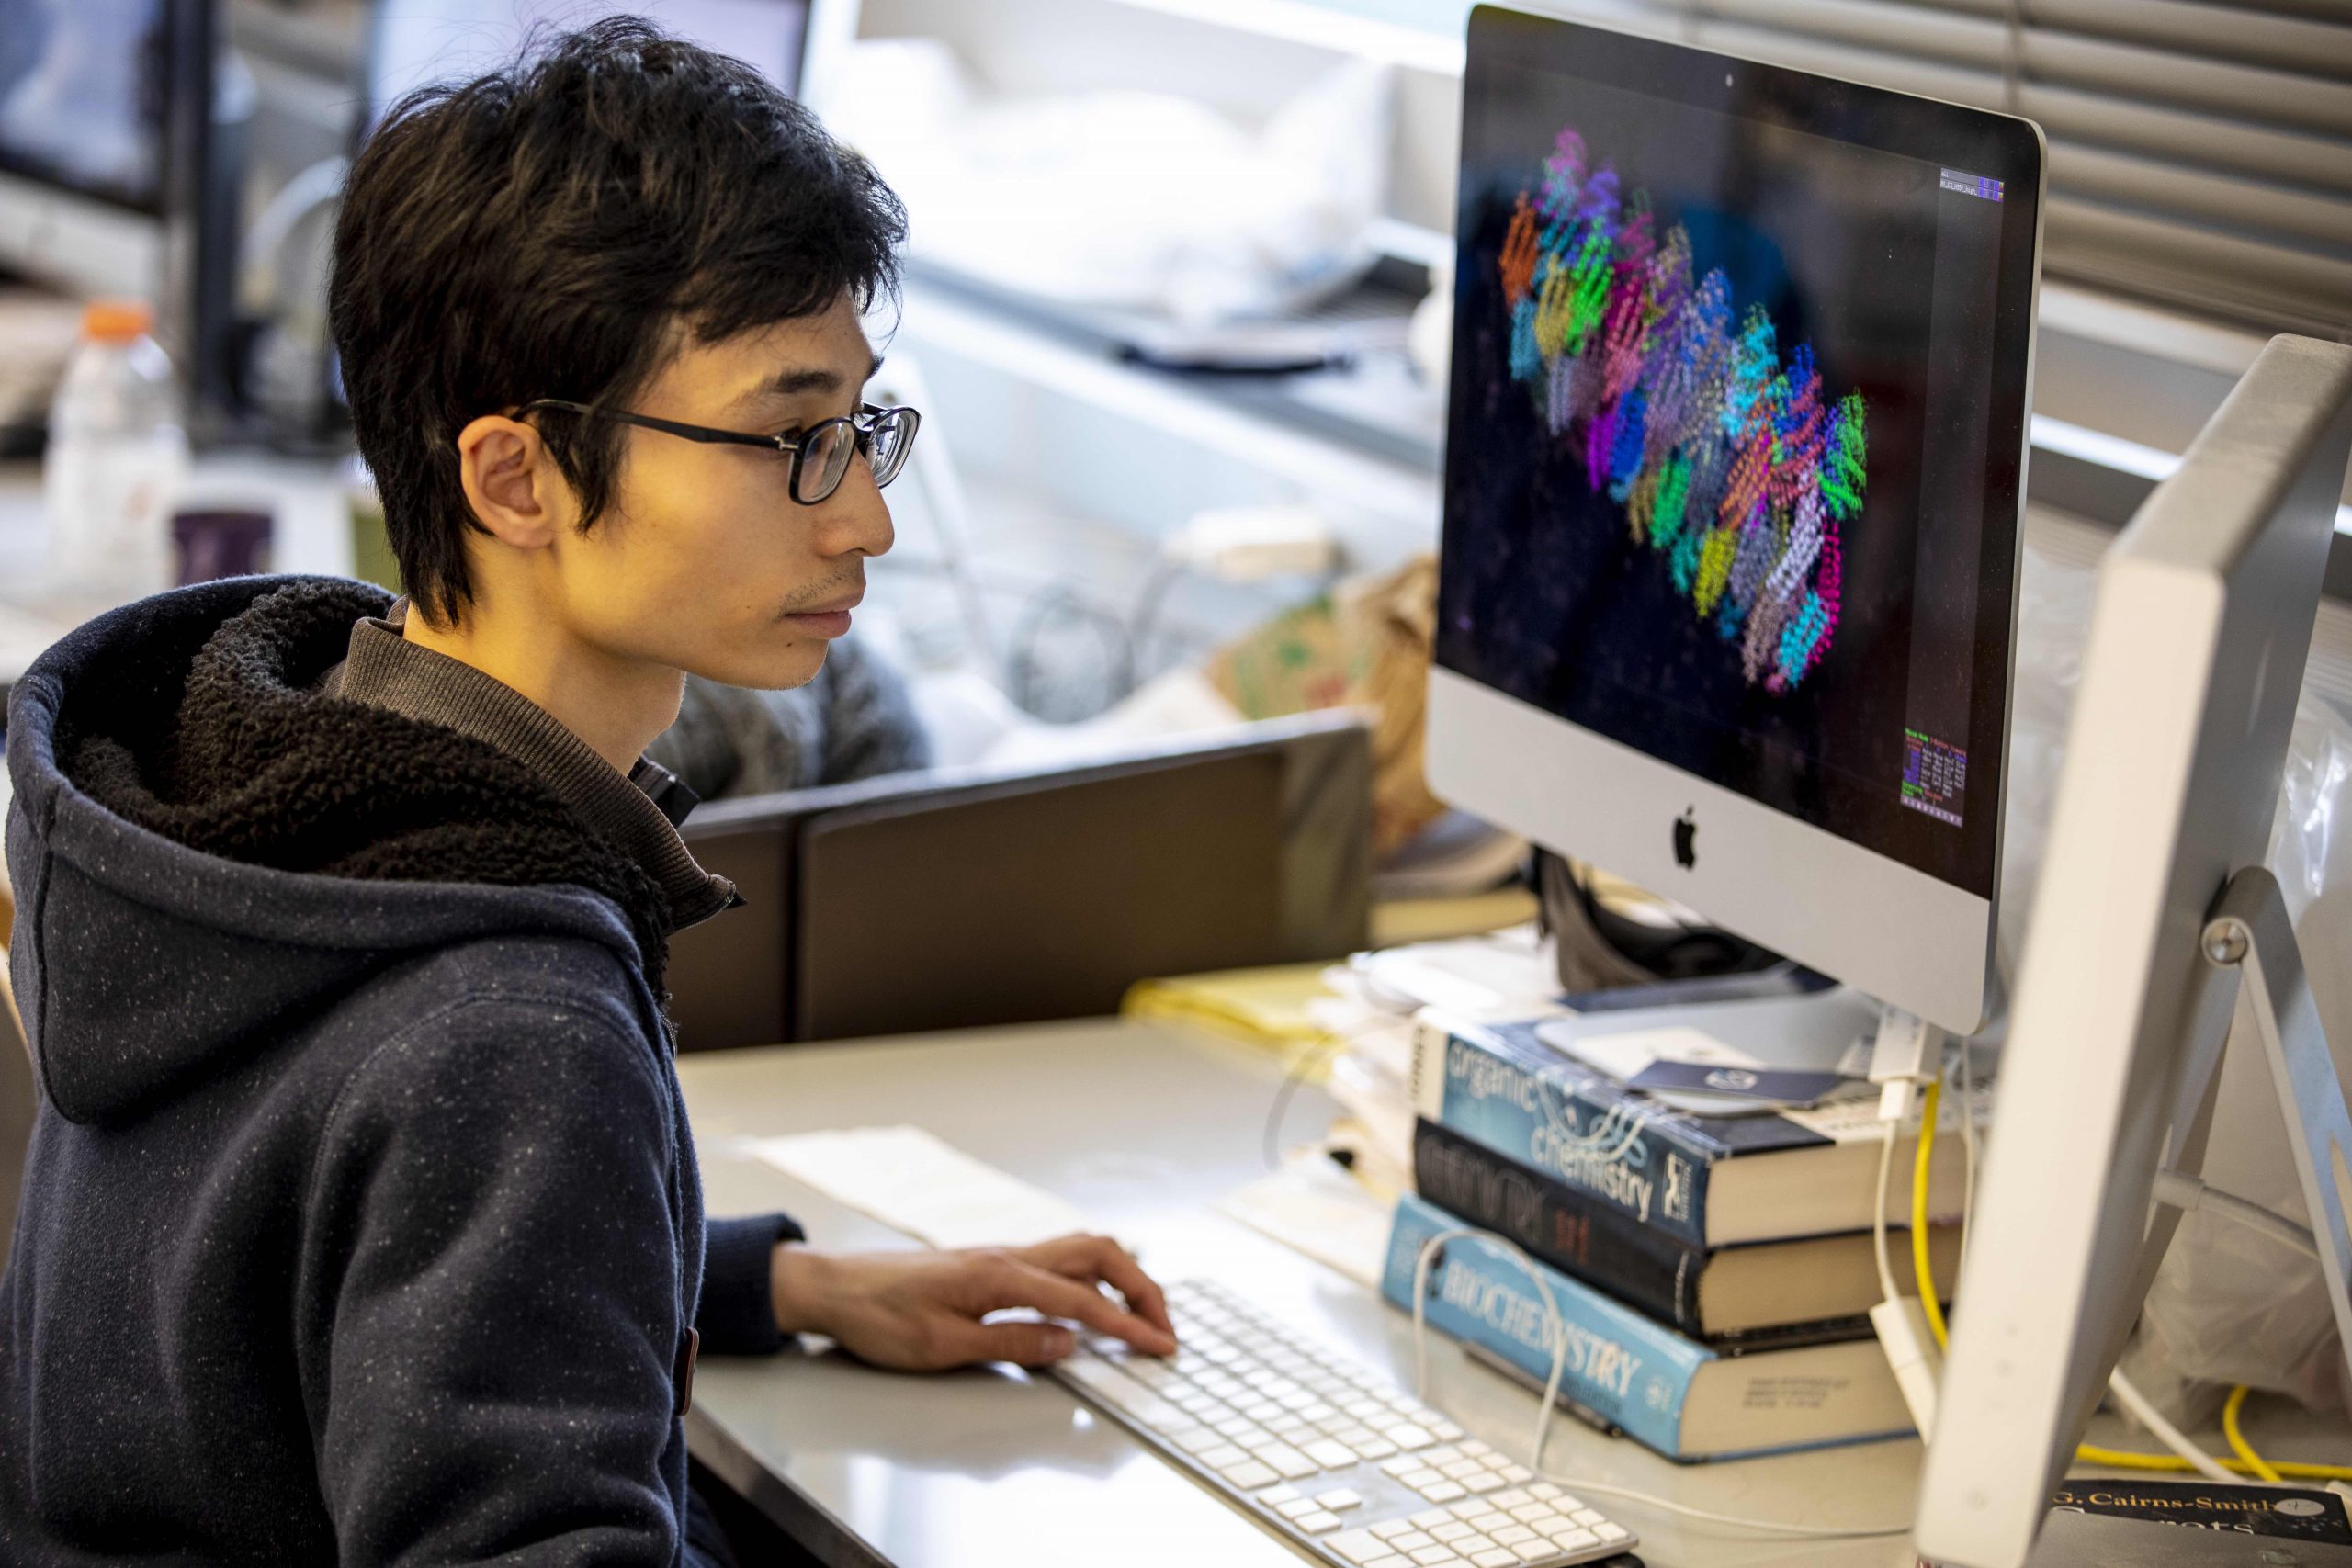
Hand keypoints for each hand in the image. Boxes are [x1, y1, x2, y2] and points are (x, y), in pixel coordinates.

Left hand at [768, 1233, 1177, 1370]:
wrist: (834, 1288)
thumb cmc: (878, 1318)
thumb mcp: (942, 1346)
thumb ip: (1011, 1343)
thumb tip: (1069, 1343)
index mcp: (1001, 1275)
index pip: (1084, 1300)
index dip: (1128, 1326)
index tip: (1160, 1346)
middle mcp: (1008, 1256)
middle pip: (1098, 1254)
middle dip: (1141, 1287)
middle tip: (1164, 1327)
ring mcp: (1001, 1256)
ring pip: (1080, 1251)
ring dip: (1120, 1278)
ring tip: (1140, 1315)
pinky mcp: (991, 1265)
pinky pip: (1057, 1263)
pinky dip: (1090, 1279)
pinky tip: (1091, 1304)